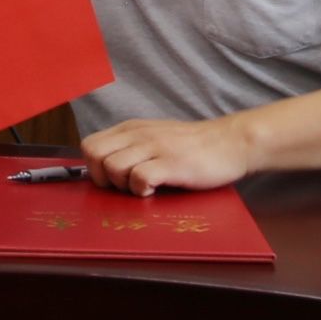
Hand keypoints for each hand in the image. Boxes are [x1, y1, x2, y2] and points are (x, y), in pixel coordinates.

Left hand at [78, 116, 254, 195]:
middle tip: (125, 186)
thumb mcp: (156, 137)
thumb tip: (107, 169)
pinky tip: (157, 190)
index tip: (112, 180)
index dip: (94, 167)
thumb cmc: (193, 145)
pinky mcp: (171, 163)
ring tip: (145, 187)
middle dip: (103, 177)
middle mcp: (138, 134)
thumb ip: (133, 147)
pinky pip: (139, 178)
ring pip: (113, 167)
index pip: (90, 144)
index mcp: (131, 129)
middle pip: (94, 155)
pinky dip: (143, 190)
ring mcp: (154, 147)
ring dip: (124, 185)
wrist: (230, 142)